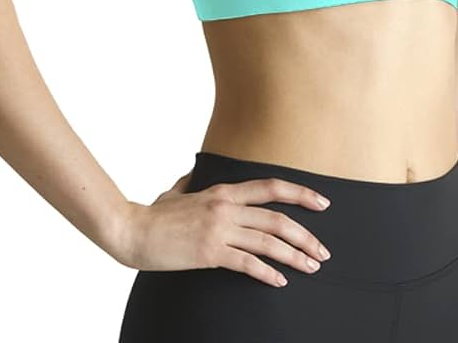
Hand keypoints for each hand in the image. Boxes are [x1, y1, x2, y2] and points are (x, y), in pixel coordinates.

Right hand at [114, 172, 330, 287]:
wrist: (133, 230)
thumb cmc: (154, 213)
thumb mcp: (177, 191)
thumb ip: (191, 184)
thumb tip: (192, 176)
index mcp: (222, 191)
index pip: (270, 187)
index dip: (300, 193)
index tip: (323, 203)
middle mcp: (225, 206)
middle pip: (277, 218)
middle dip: (306, 236)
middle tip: (323, 251)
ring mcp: (219, 229)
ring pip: (268, 241)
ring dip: (295, 256)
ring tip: (311, 267)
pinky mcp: (210, 252)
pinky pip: (247, 263)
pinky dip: (267, 273)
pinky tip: (279, 282)